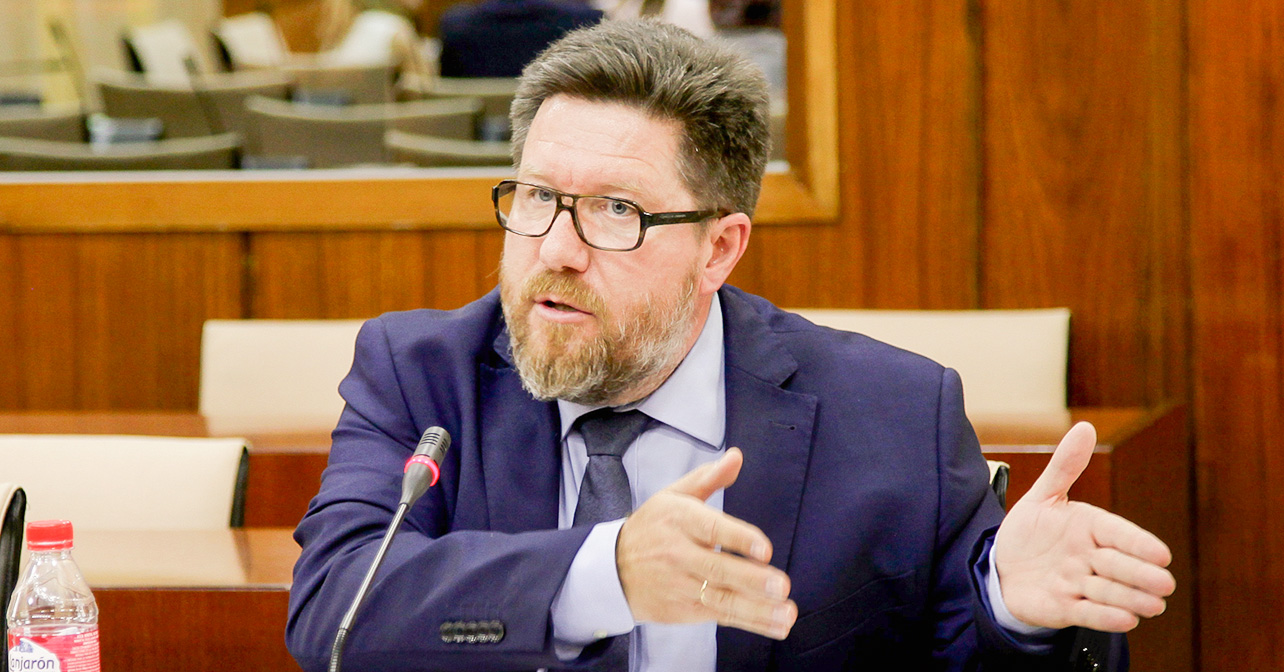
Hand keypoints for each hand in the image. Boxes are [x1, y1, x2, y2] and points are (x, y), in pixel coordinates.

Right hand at [616, 447, 797, 639]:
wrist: (612, 569)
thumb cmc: (652, 527)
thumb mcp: (673, 496)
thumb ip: (709, 477)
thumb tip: (737, 457)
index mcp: (678, 519)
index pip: (710, 528)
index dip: (738, 538)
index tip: (765, 550)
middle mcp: (678, 553)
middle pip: (716, 568)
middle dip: (751, 580)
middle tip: (781, 586)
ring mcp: (680, 585)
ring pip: (721, 598)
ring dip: (757, 610)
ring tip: (786, 614)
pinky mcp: (683, 610)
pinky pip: (720, 615)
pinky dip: (750, 621)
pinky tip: (777, 626)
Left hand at [994, 422, 1176, 630]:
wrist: (1002, 568)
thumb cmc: (1030, 531)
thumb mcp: (1043, 496)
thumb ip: (1065, 466)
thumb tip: (1086, 427)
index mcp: (1091, 528)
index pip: (1119, 534)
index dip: (1138, 544)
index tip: (1161, 554)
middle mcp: (1090, 558)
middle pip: (1119, 566)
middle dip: (1140, 575)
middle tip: (1163, 583)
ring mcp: (1080, 585)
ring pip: (1109, 592)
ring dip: (1130, 598)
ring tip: (1152, 605)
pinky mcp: (1066, 609)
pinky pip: (1089, 614)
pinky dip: (1106, 617)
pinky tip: (1126, 619)